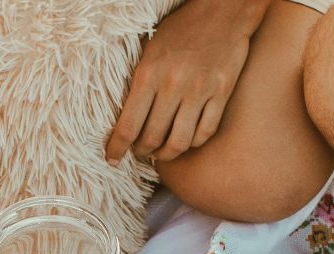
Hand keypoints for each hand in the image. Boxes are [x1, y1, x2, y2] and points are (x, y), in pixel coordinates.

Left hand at [106, 0, 264, 164]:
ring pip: (179, 142)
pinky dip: (193, 143)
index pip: (128, 125)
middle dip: (142, 152)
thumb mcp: (149, 50)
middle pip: (152, 138)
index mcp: (148, 74)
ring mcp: (200, 91)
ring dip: (166, 154)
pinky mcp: (222, 93)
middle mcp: (172, 85)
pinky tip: (186, 139)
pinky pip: (205, 132)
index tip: (112, 159)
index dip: (117, 148)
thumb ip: (138, 82)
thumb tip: (124, 116)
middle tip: (140, 151)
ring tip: (161, 152)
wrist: (221, 11)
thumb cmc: (180, 29)